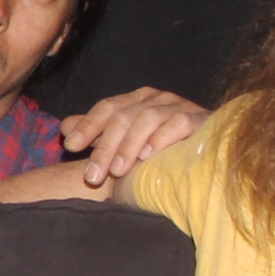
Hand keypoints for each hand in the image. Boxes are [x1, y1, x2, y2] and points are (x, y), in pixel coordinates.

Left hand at [59, 88, 206, 186]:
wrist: (210, 149)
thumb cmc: (162, 146)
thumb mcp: (125, 140)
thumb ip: (96, 134)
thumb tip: (64, 128)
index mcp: (136, 100)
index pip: (107, 107)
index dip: (87, 125)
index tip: (69, 145)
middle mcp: (156, 99)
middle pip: (123, 116)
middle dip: (104, 147)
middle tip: (92, 176)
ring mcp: (178, 106)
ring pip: (146, 118)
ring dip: (128, 146)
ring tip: (117, 171)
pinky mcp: (199, 119)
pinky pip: (178, 123)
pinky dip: (161, 138)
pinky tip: (148, 155)